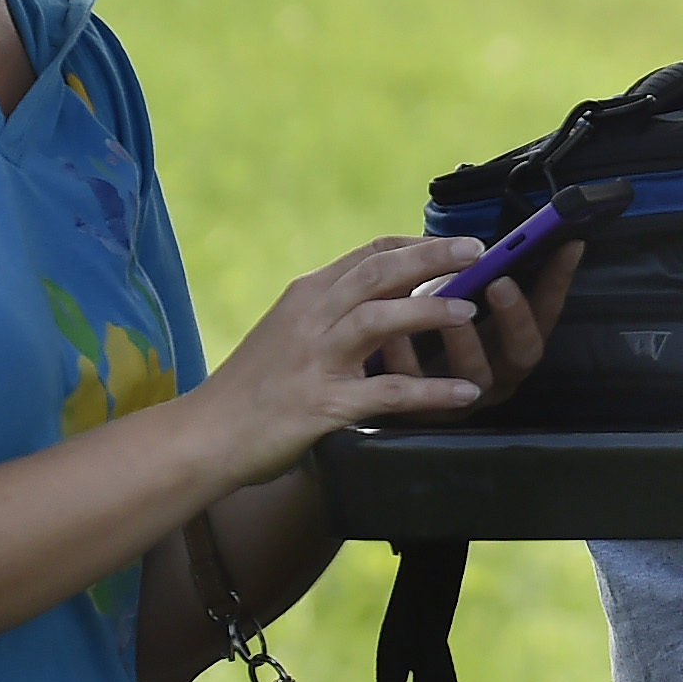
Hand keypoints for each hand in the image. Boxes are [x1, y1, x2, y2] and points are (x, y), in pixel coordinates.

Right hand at [199, 237, 569, 483]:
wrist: (203, 436)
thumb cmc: (250, 387)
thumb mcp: (287, 332)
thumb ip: (328, 311)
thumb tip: (380, 296)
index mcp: (307, 296)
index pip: (369, 254)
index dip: (417, 245)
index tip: (454, 246)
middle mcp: (311, 317)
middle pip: (379, 272)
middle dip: (433, 257)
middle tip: (479, 251)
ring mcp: (316, 359)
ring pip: (380, 319)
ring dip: (431, 311)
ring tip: (472, 309)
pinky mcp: (322, 404)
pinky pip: (385, 393)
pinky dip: (429, 391)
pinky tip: (464, 393)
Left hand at [381, 243, 577, 420]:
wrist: (384, 368)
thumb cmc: (432, 317)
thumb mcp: (464, 295)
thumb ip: (489, 272)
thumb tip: (517, 232)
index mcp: (516, 342)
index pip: (548, 312)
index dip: (558, 282)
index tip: (563, 246)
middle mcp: (499, 372)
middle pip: (522, 353)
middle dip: (514, 317)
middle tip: (499, 283)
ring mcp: (464, 396)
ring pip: (473, 375)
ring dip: (464, 339)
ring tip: (447, 307)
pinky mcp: (424, 411)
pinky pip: (418, 389)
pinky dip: (407, 358)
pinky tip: (396, 333)